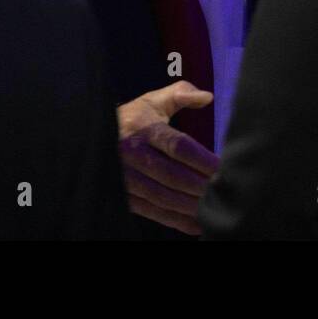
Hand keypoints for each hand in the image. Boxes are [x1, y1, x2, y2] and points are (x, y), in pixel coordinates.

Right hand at [117, 81, 218, 234]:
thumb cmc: (134, 118)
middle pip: (172, 175)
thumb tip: (207, 97)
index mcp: (143, 128)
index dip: (201, 159)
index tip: (221, 167)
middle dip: (199, 186)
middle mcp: (132, 154)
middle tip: (222, 192)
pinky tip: (196, 224)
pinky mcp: (124, 195)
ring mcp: (125, 177)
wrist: (94, 135)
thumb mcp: (153, 101)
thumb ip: (181, 93)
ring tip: (213, 209)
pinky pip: (152, 212)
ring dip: (190, 206)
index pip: (177, 146)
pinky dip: (176, 221)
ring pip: (162, 197)